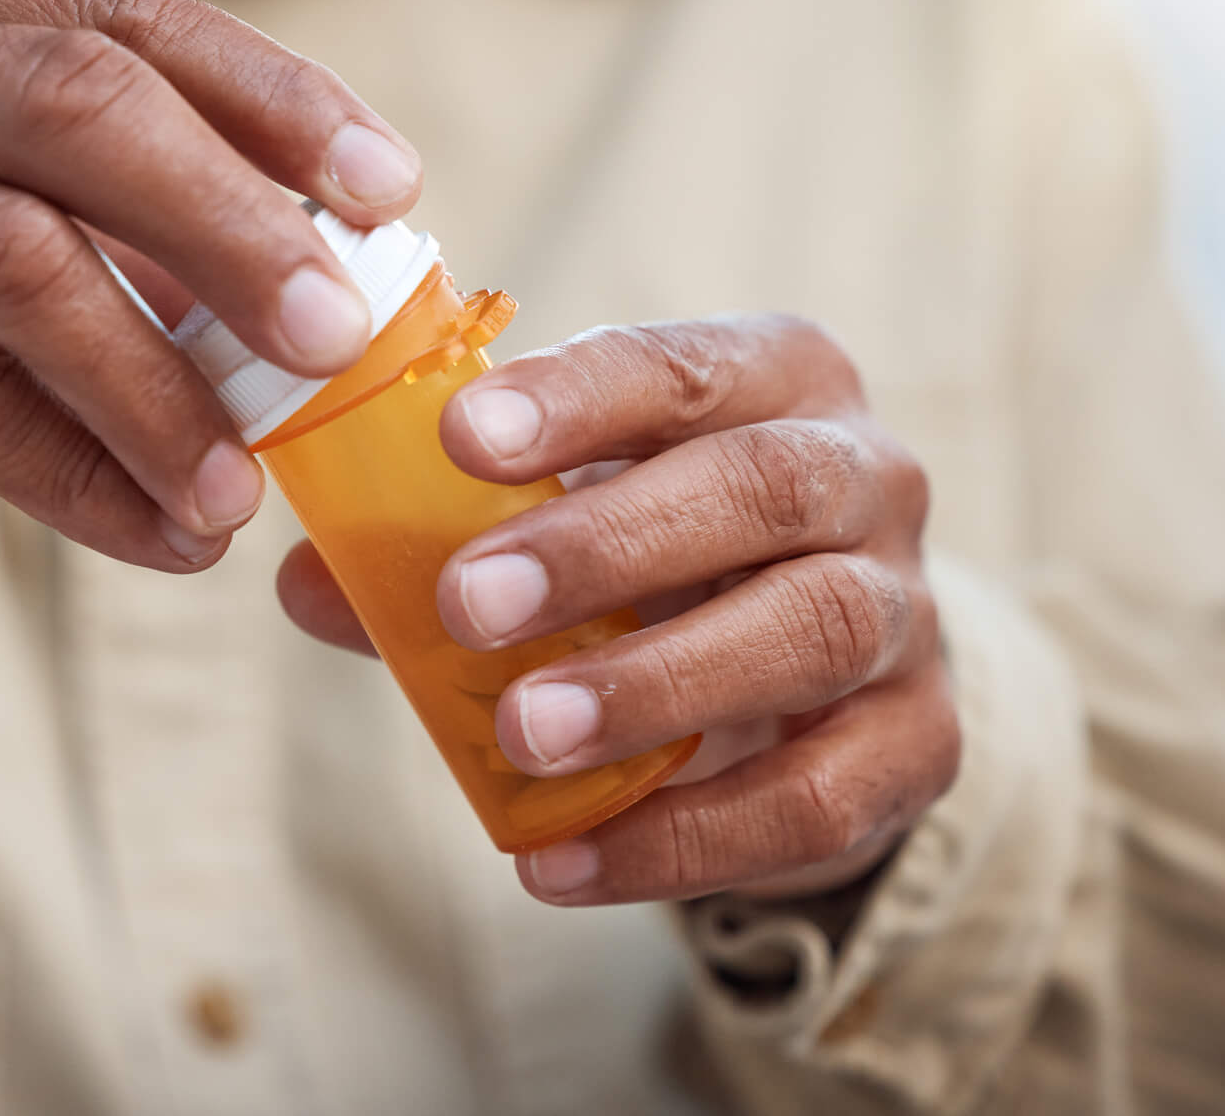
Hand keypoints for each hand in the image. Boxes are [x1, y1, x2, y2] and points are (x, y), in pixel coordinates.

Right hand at [0, 0, 422, 570]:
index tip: (390, 191)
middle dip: (240, 229)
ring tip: (243, 486)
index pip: (139, 26)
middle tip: (344, 338)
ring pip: (20, 260)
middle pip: (94, 114)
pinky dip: (64, 472)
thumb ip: (62, 208)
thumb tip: (259, 317)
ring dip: (157, 385)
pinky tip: (146, 530)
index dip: (282, 106)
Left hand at [279, 316, 954, 901]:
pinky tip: (556, 861)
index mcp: (775, 377)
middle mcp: (866, 474)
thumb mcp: (567, 514)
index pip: (685, 364)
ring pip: (809, 631)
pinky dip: (681, 838)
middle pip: (761, 488)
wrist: (820, 664)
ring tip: (523, 734)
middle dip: (606, 545)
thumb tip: (307, 580)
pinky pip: (814, 799)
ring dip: (654, 685)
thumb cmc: (662, 552)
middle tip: (469, 602)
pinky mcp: (917, 746)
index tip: (462, 435)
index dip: (578, 396)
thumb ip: (440, 538)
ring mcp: (907, 611)